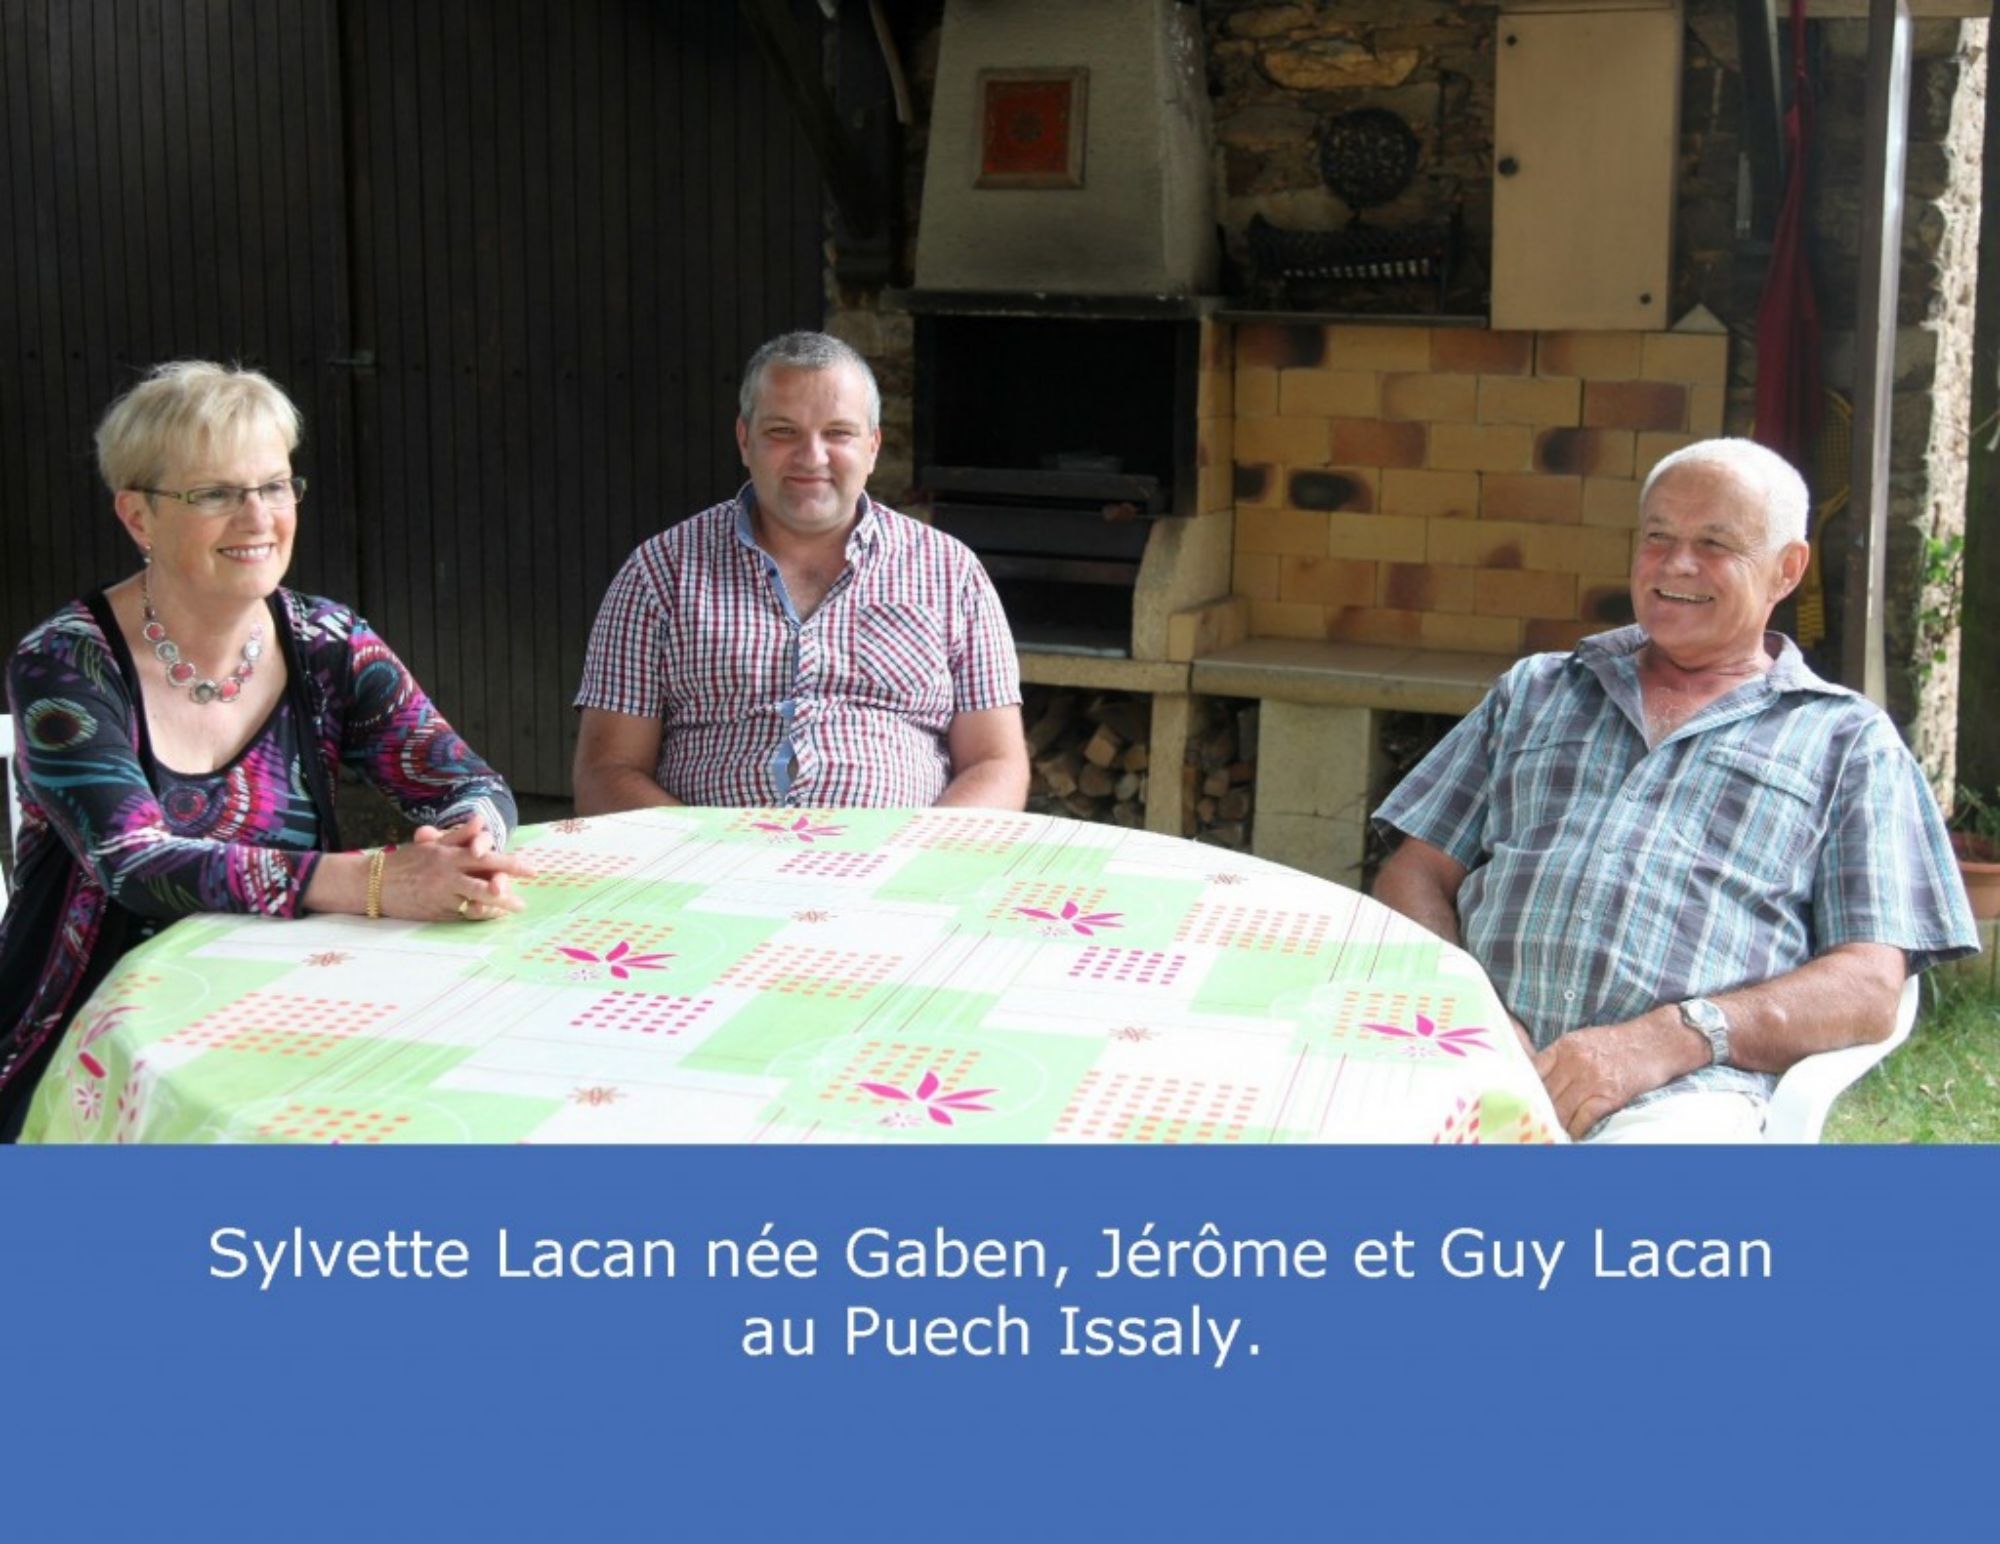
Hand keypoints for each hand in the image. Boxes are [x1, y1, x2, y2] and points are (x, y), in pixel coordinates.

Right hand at [380, 833, 535, 922]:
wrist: (374, 884)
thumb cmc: (406, 861)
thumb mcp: (432, 844)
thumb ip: (459, 834)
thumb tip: (480, 819)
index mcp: (448, 856)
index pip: (485, 858)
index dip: (509, 864)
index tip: (531, 868)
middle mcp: (447, 877)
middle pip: (483, 884)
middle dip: (508, 891)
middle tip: (525, 899)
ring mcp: (441, 897)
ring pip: (475, 903)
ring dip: (497, 907)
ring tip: (515, 909)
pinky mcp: (436, 913)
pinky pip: (463, 915)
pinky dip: (479, 915)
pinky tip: (493, 915)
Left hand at [1532, 1015, 1690, 1139]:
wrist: (1656, 1042)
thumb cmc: (1618, 1044)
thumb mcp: (1582, 1040)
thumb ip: (1559, 1058)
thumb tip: (1536, 1080)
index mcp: (1564, 1047)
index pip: (1532, 1070)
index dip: (1524, 1089)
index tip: (1520, 1102)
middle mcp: (1574, 1062)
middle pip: (1545, 1094)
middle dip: (1538, 1111)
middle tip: (1531, 1124)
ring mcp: (1591, 1079)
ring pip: (1561, 1109)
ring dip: (1555, 1124)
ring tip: (1548, 1133)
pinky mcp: (1609, 1095)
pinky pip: (1583, 1118)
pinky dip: (1575, 1130)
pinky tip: (1571, 1136)